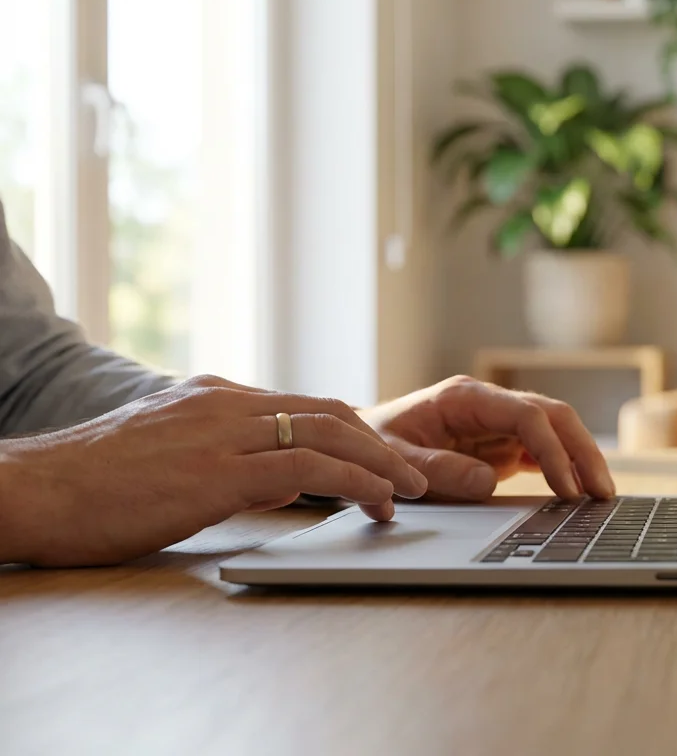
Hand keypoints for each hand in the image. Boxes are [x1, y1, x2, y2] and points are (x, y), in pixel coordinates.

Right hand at [0, 375, 427, 567]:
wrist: (30, 488)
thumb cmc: (89, 484)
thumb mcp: (167, 456)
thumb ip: (222, 457)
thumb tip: (276, 481)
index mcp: (212, 397)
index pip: (303, 405)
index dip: (353, 432)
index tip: (383, 457)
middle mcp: (224, 404)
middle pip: (328, 412)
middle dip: (381, 444)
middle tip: (416, 474)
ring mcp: (222, 433)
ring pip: (328, 434)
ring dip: (381, 463)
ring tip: (413, 491)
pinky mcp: (217, 472)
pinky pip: (307, 469)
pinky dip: (354, 482)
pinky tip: (377, 501)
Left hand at [359, 376, 614, 501]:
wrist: (356, 446)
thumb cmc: (370, 449)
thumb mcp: (392, 460)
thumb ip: (437, 470)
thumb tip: (488, 482)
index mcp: (464, 397)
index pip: (527, 414)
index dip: (552, 449)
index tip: (565, 487)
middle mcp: (488, 403)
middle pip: (553, 416)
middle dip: (582, 452)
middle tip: (602, 492)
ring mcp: (497, 422)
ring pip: (555, 431)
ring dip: (580, 460)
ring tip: (600, 497)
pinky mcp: (500, 442)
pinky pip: (542, 451)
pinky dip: (563, 469)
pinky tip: (578, 494)